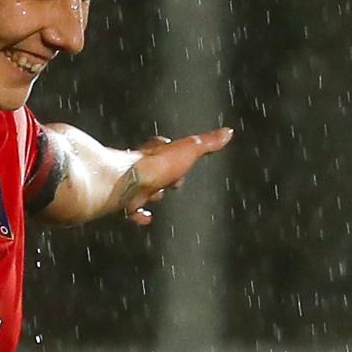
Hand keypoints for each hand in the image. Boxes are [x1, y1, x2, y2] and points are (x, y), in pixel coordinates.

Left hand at [107, 126, 235, 224]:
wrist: (125, 183)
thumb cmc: (155, 167)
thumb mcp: (188, 151)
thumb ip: (207, 143)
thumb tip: (227, 132)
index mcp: (156, 153)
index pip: (164, 148)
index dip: (173, 152)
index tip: (180, 156)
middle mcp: (141, 167)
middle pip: (153, 169)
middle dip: (161, 175)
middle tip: (170, 181)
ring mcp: (131, 185)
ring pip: (141, 187)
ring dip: (150, 192)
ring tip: (158, 197)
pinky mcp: (125, 203)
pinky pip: (132, 209)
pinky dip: (139, 214)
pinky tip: (146, 218)